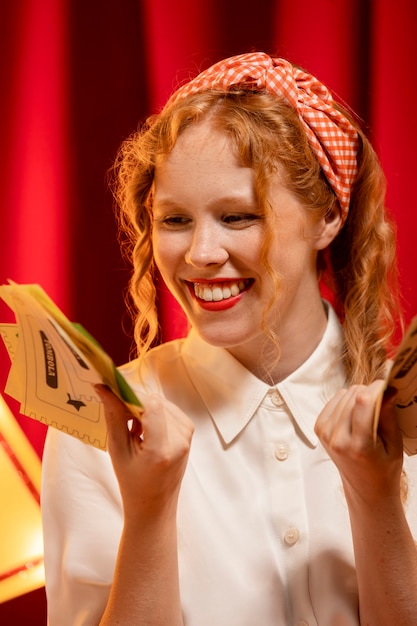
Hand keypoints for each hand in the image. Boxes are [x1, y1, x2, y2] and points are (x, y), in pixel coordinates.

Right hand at [95, 385, 193, 521]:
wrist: (155, 507)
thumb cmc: (132, 483)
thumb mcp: (118, 451)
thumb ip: (114, 416)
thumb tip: (104, 388)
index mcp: (161, 449)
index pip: (150, 404)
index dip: (129, 394)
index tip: (110, 393)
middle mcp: (180, 440)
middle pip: (155, 401)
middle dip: (135, 404)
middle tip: (122, 420)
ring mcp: (188, 435)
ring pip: (161, 403)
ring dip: (144, 410)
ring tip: (134, 432)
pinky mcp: (189, 431)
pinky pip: (168, 409)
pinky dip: (154, 414)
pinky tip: (146, 432)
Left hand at [314, 380, 403, 505]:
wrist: (365, 489)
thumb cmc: (384, 468)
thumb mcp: (395, 444)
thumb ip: (388, 415)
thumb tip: (387, 389)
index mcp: (359, 446)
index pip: (363, 403)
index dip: (376, 388)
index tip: (387, 385)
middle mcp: (337, 439)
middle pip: (353, 396)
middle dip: (370, 393)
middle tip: (381, 403)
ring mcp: (325, 433)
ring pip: (343, 395)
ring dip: (358, 397)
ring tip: (369, 414)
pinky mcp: (319, 428)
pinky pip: (334, 400)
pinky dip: (346, 401)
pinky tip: (355, 414)